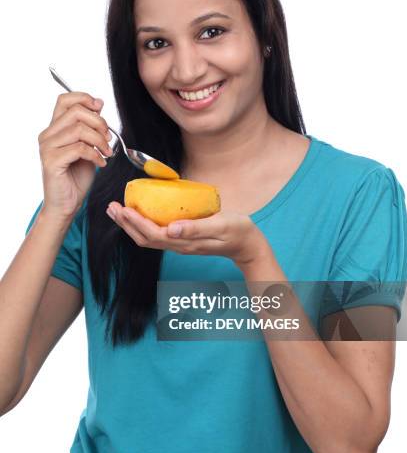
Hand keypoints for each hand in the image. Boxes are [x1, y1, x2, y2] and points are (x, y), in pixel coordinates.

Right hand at [38, 91, 112, 219]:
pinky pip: (79, 148)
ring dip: (100, 140)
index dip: (84, 98)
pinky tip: (101, 163)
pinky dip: (95, 154)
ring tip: (106, 152)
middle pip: (75, 112)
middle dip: (98, 122)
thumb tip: (98, 104)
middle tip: (108, 138)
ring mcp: (47, 148)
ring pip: (79, 129)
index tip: (100, 107)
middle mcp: (47, 135)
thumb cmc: (76, 178)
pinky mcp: (52, 162)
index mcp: (55, 129)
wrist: (66, 204)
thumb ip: (90, 128)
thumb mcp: (88, 147)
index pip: (64, 100)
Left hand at [106, 202, 269, 266]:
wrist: (248, 244)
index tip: (122, 208)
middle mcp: (178, 245)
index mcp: (185, 242)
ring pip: (147, 238)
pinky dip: (142, 224)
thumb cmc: (237, 231)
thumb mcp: (221, 226)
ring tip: (118, 210)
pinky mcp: (182, 239)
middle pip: (144, 238)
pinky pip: (156, 234)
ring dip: (130, 225)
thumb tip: (171, 228)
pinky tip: (140, 213)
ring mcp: (179, 244)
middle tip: (112, 207)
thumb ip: (197, 228)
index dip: (135, 222)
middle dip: (125, 224)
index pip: (152, 234)